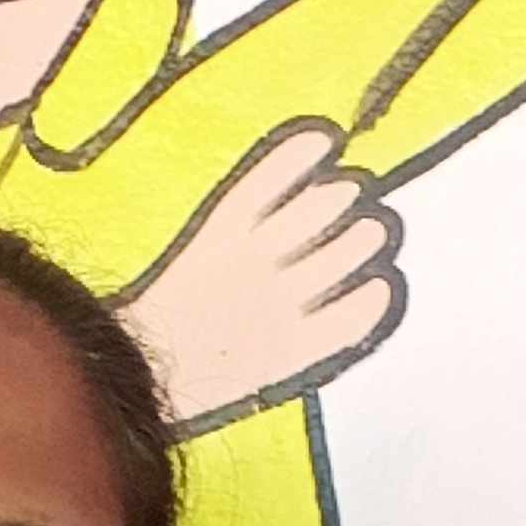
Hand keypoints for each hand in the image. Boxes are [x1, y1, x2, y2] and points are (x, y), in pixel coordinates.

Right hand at [120, 120, 404, 428]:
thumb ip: (222, 226)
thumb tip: (271, 187)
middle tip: (354, 193)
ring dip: (361, 239)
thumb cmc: (148, 328)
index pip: (264, 184)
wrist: (142, 385)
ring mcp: (274, 308)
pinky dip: (368, 304)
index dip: (297, 160)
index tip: (324, 140)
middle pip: (314, 215)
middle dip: (338, 199)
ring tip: (373, 230)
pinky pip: (342, 323)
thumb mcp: (179, 259)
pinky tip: (383, 288)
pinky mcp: (288, 352)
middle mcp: (250, 266)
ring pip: (337, 257)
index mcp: (215, 240)